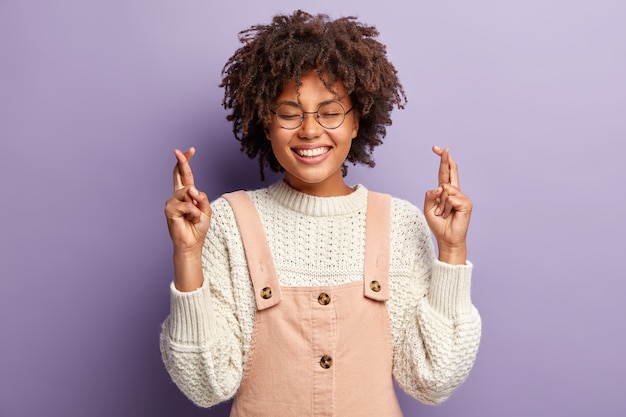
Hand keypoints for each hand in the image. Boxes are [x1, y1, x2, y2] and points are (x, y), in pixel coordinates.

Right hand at [164, 147, 211, 254]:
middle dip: (181, 162)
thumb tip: (191, 189)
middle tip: (178, 150)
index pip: (185, 175)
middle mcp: (178, 195)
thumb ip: (201, 197)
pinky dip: (193, 212)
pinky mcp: (169, 209)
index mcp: (187, 194)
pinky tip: (191, 219)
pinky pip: (187, 205)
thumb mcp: (206, 210)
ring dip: (196, 206)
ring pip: (187, 192)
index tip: (190, 150)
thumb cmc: (198, 227)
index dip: (186, 162)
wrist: (192, 242)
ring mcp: (172, 201)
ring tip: (195, 217)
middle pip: (179, 174)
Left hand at [424, 146, 471, 264]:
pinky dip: (445, 208)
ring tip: (443, 214)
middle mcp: (455, 191)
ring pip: (445, 190)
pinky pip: (450, 198)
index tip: (437, 149)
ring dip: (440, 205)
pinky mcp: (466, 203)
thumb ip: (430, 195)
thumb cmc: (438, 224)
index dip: (442, 160)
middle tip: (442, 148)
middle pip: (451, 171)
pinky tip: (449, 215)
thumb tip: (440, 187)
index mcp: (446, 191)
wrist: (447, 238)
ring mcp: (462, 197)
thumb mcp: (428, 208)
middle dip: (445, 159)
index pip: (444, 172)